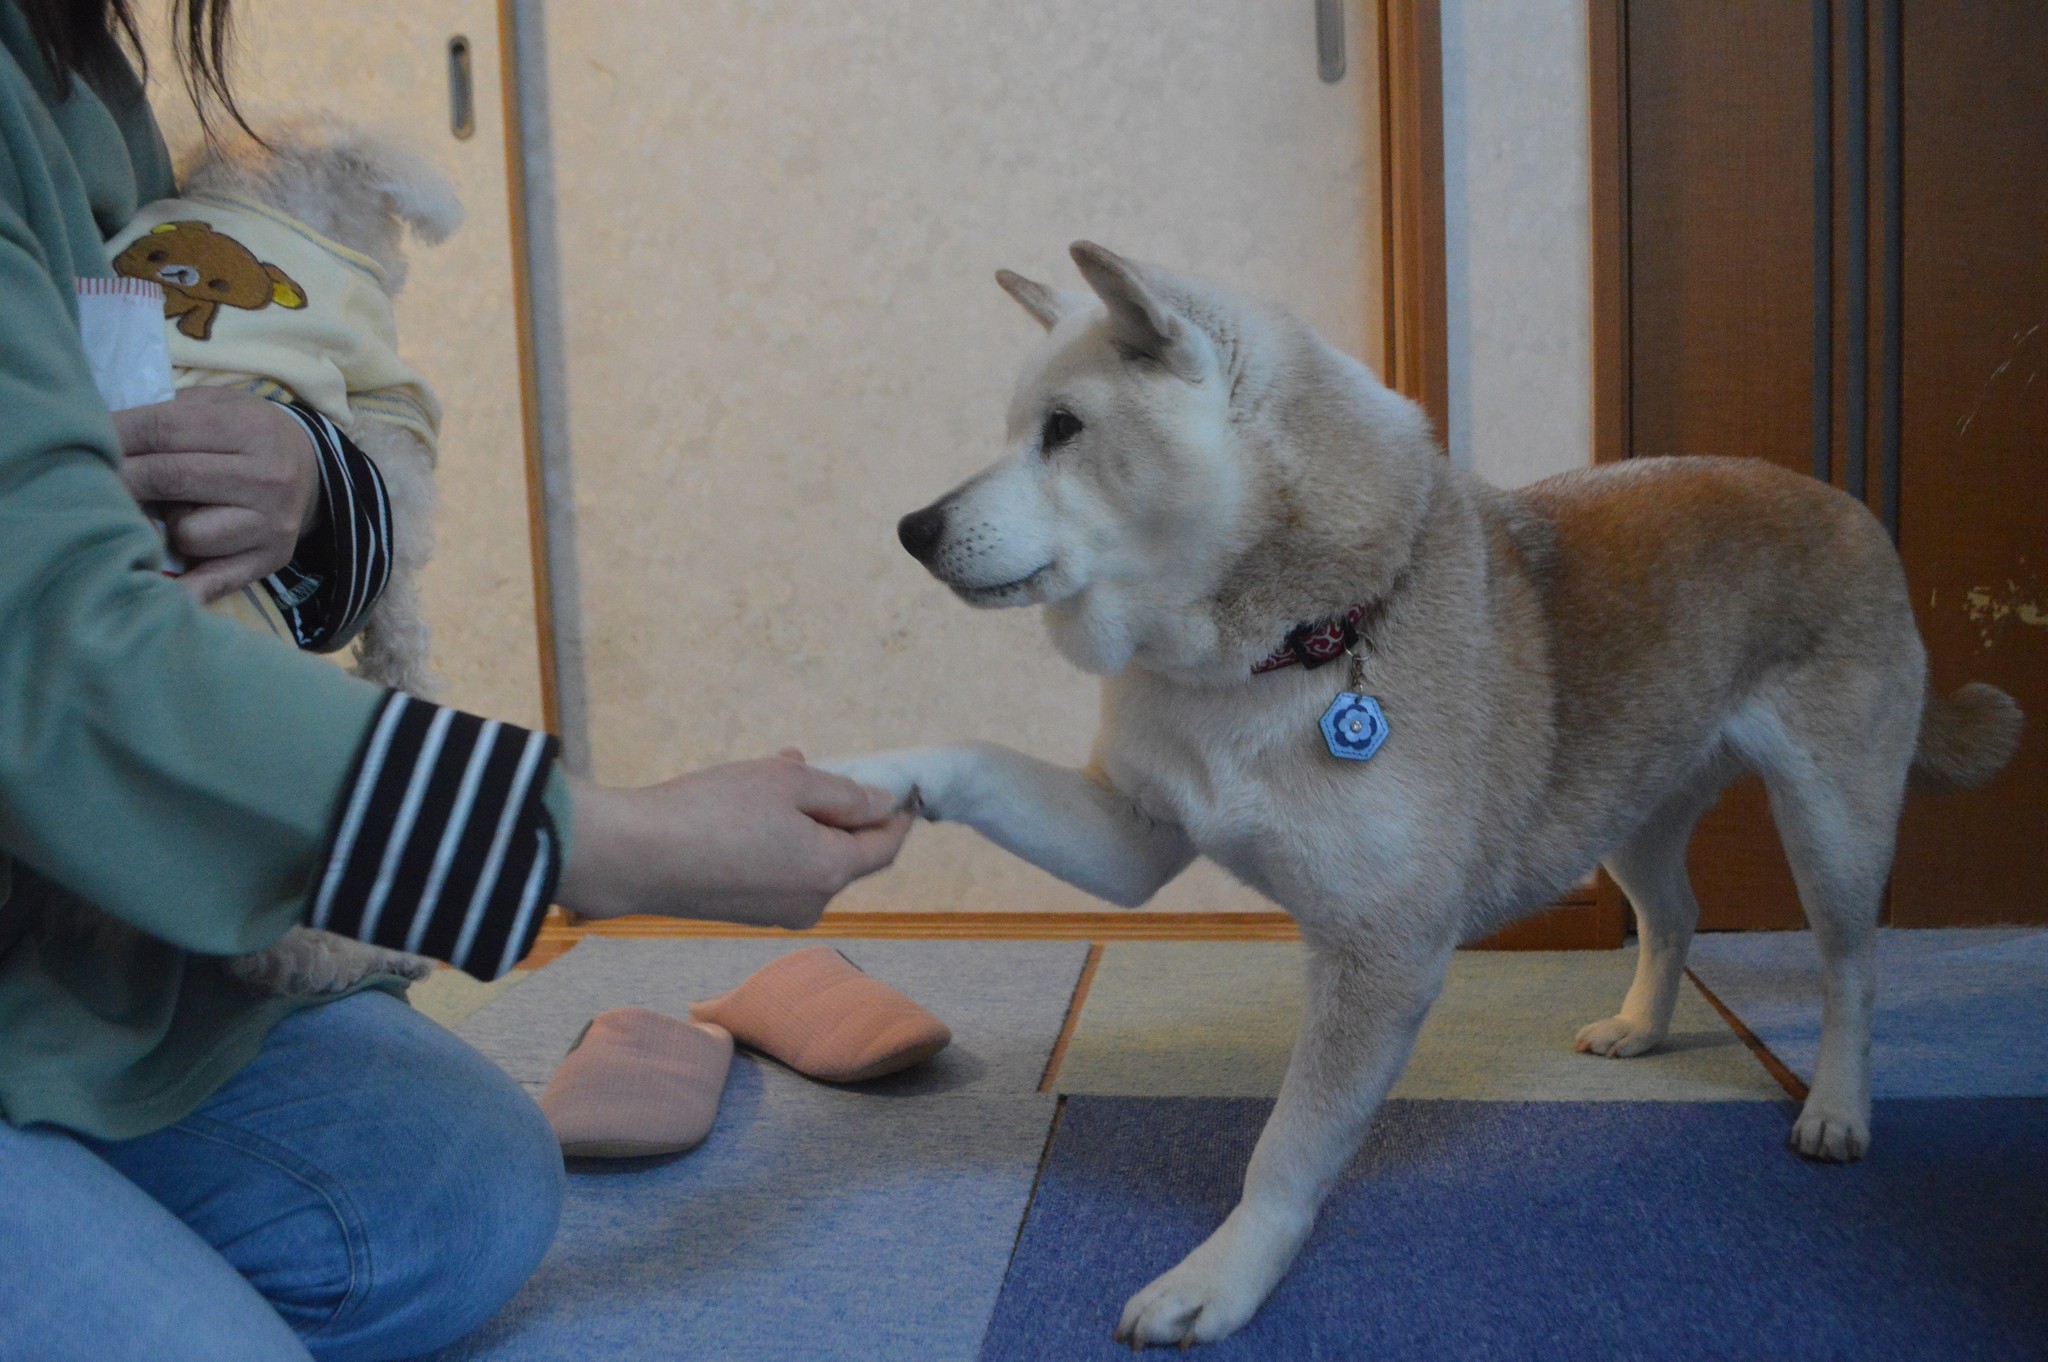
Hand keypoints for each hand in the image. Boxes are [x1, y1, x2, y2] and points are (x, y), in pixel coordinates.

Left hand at [113, 386, 320, 603]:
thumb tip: (101, 435)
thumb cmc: (248, 434)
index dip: (115, 436)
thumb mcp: (220, 405)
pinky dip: (183, 587)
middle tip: (95, 480)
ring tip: (174, 512)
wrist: (312, 472)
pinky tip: (159, 584)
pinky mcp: (269, 559)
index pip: (164, 430)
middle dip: (122, 480)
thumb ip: (168, 415)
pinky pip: (213, 580)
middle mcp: (266, 477)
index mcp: (250, 429)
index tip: (84, 442)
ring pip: (187, 533)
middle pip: (170, 478)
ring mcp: (270, 524)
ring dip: (166, 526)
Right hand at [555, 751, 914, 928]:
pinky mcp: (740, 911)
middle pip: (844, 854)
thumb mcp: (787, 783)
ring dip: (802, 818)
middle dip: (839, 810)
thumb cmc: (711, 812)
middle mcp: (808, 903)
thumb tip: (881, 804)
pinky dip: (775, 838)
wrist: (632, 856)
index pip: (884, 848)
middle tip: (820, 767)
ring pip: (806, 859)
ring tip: (776, 771)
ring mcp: (772, 912)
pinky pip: (775, 869)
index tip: (903, 791)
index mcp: (829, 872)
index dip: (897, 817)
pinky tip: (747, 803)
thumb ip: (844, 794)